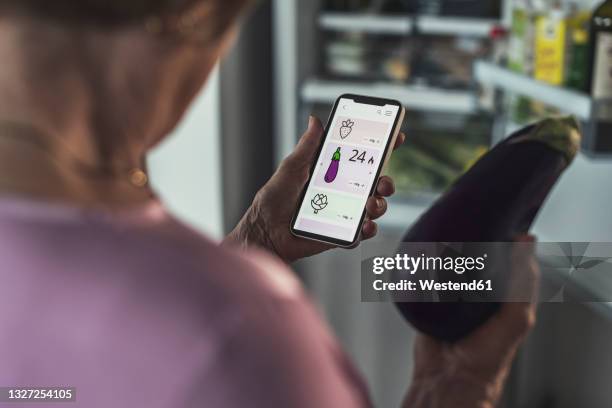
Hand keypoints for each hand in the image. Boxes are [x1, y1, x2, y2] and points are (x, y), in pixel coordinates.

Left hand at [223, 115, 405, 262]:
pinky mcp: (342, 234)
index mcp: (334, 172)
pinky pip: (363, 232)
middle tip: (382, 181)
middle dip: (387, 181)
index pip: (363, 158)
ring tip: (370, 204)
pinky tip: (365, 225)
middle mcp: (344, 192)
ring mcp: (345, 213)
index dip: (382, 147)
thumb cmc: (274, 198)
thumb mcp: (292, 168)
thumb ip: (307, 146)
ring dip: (380, 204)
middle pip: (376, 184)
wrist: (265, 231)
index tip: (395, 136)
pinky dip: (369, 229)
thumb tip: (315, 120)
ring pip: (375, 207)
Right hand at [404, 236, 539, 407]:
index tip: (500, 218)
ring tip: (447, 233)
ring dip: (450, 251)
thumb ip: (523, 282)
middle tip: (470, 222)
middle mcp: (482, 292)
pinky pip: (430, 275)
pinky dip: (429, 265)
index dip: (507, 238)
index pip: (510, 257)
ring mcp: (456, 294)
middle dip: (475, 241)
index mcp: (506, 294)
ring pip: (454, 263)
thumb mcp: (516, 317)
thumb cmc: (488, 355)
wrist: (449, 378)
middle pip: (479, 256)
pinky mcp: (432, 298)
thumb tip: (526, 240)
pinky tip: (428, 252)